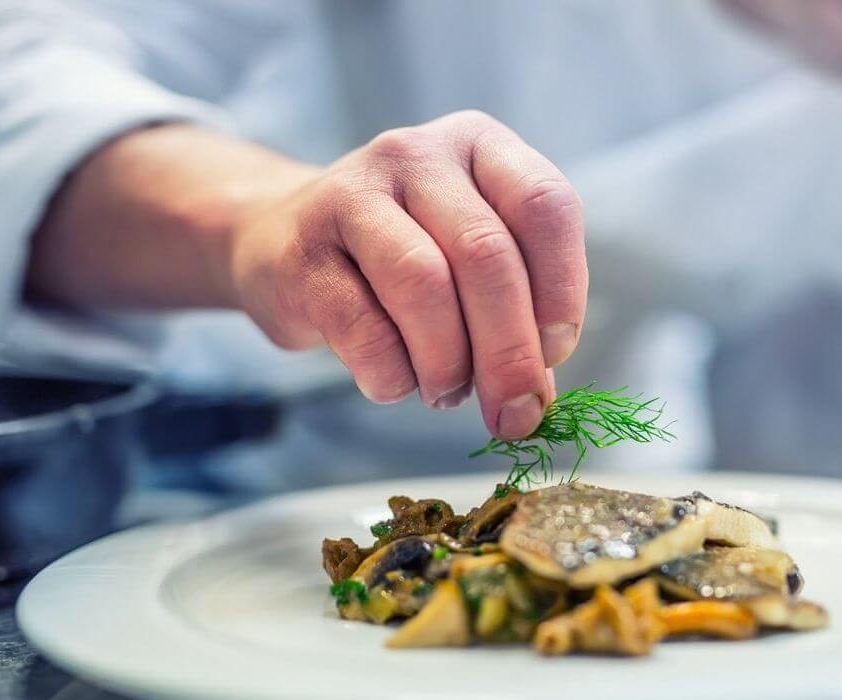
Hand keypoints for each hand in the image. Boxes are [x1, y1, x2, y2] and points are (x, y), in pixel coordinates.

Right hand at [229, 110, 586, 438]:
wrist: (279, 241)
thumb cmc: (399, 258)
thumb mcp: (469, 258)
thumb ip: (516, 311)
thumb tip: (536, 398)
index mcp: (479, 145)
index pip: (546, 206)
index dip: (562, 290)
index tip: (554, 352)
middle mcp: (417, 154)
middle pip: (486, 254)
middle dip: (510, 351)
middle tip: (514, 413)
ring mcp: (352, 193)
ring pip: (425, 285)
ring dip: (447, 363)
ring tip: (446, 392)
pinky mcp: (303, 250)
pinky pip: (364, 329)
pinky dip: (392, 375)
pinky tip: (394, 383)